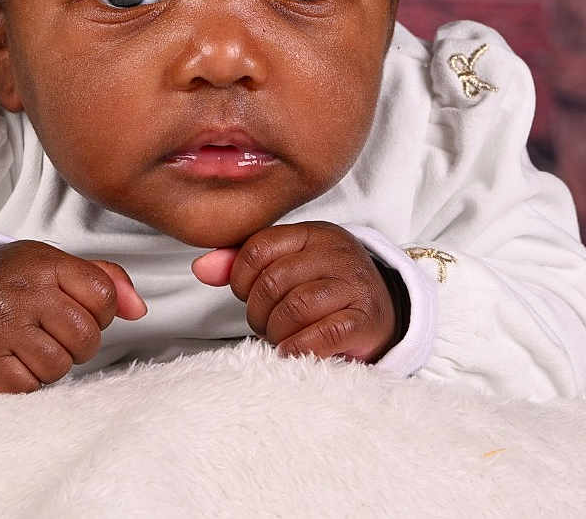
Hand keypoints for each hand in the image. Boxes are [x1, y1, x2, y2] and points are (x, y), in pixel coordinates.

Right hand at [0, 241, 146, 392]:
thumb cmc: (11, 281)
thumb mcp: (54, 265)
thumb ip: (104, 280)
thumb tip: (140, 310)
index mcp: (45, 262)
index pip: (103, 296)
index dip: (102, 312)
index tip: (82, 311)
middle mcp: (23, 290)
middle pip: (86, 337)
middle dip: (80, 344)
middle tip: (55, 334)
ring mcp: (1, 325)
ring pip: (60, 366)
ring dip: (53, 364)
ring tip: (33, 345)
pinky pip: (29, 386)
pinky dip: (27, 381)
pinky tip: (14, 360)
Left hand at [192, 222, 396, 362]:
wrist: (384, 314)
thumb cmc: (325, 290)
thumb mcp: (288, 265)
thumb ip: (242, 263)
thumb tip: (201, 268)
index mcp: (313, 232)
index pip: (258, 247)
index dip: (240, 278)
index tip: (245, 295)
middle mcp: (336, 252)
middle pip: (273, 281)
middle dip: (258, 311)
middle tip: (265, 323)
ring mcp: (355, 284)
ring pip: (295, 308)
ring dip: (277, 332)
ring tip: (281, 337)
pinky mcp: (366, 319)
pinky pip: (321, 335)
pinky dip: (298, 348)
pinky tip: (294, 351)